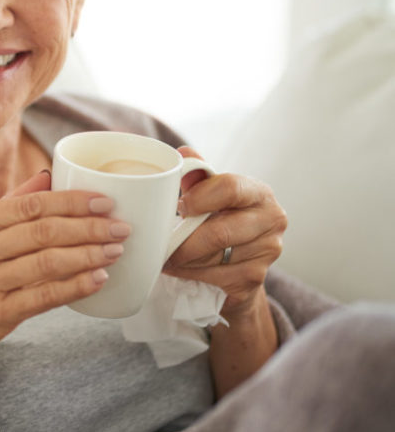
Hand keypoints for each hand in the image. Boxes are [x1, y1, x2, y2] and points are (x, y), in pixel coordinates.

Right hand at [0, 170, 127, 373]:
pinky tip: (99, 279)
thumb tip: (48, 177)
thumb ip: (9, 205)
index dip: (72, 202)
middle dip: (89, 227)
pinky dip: (76, 286)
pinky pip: (45, 297)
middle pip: (44, 231)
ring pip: (48, 262)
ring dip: (89, 255)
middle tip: (121, 227)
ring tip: (115, 250)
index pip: (30, 206)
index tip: (105, 202)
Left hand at [163, 146, 286, 316]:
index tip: (180, 207)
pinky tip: (178, 269)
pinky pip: (214, 277)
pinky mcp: (255, 278)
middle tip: (161, 241)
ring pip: (214, 258)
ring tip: (165, 255)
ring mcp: (268, 251)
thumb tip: (184, 153)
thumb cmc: (222, 218)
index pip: (231, 188)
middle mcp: (272, 220)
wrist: (241, 262)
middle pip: (220, 231)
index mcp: (259, 193)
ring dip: (183, 259)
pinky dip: (189, 274)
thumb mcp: (211, 194)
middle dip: (184, 240)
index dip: (200, 197)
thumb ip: (198, 175)